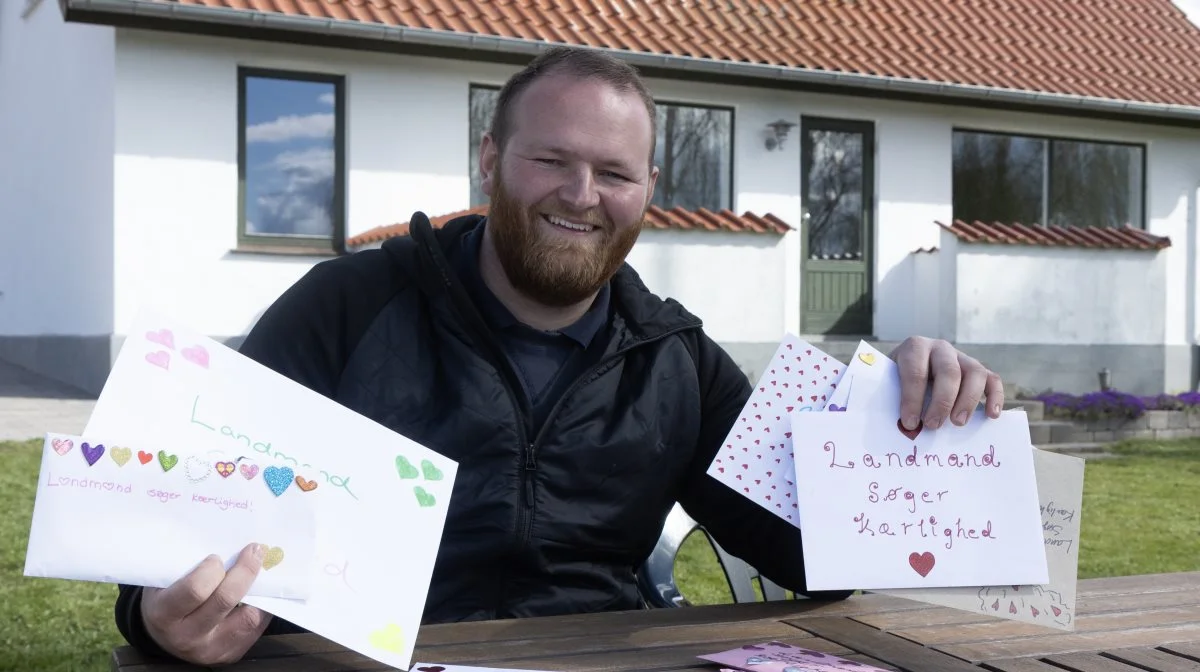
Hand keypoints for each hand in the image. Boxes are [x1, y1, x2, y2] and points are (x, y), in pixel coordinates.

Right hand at [141, 543, 272, 664]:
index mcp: (164, 614)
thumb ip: (186, 566)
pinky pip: (255, 629)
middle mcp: (187, 636)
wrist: (163, 635)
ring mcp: (210, 650)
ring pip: (247, 618)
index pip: (195, 589)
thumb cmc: (166, 597)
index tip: (217, 557)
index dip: (211, 569)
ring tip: (260, 571)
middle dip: (244, 571)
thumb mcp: (164, 581)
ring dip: (258, 591)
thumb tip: (226, 540)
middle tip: (254, 551)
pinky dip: (262, 607)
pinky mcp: (230, 655)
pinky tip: (259, 591)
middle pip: (225, 600)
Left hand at [890, 336, 1003, 430]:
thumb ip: (889, 398)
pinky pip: (992, 380)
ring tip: (957, 423)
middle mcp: (940, 348)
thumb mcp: (887, 383)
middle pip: (949, 372)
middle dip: (942, 402)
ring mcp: (962, 357)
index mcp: (914, 348)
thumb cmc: (896, 381)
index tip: (909, 423)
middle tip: (933, 426)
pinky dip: (995, 397)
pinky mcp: (978, 370)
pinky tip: (991, 415)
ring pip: (974, 373)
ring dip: (968, 400)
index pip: (915, 372)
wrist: (909, 367)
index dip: (912, 399)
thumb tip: (897, 426)